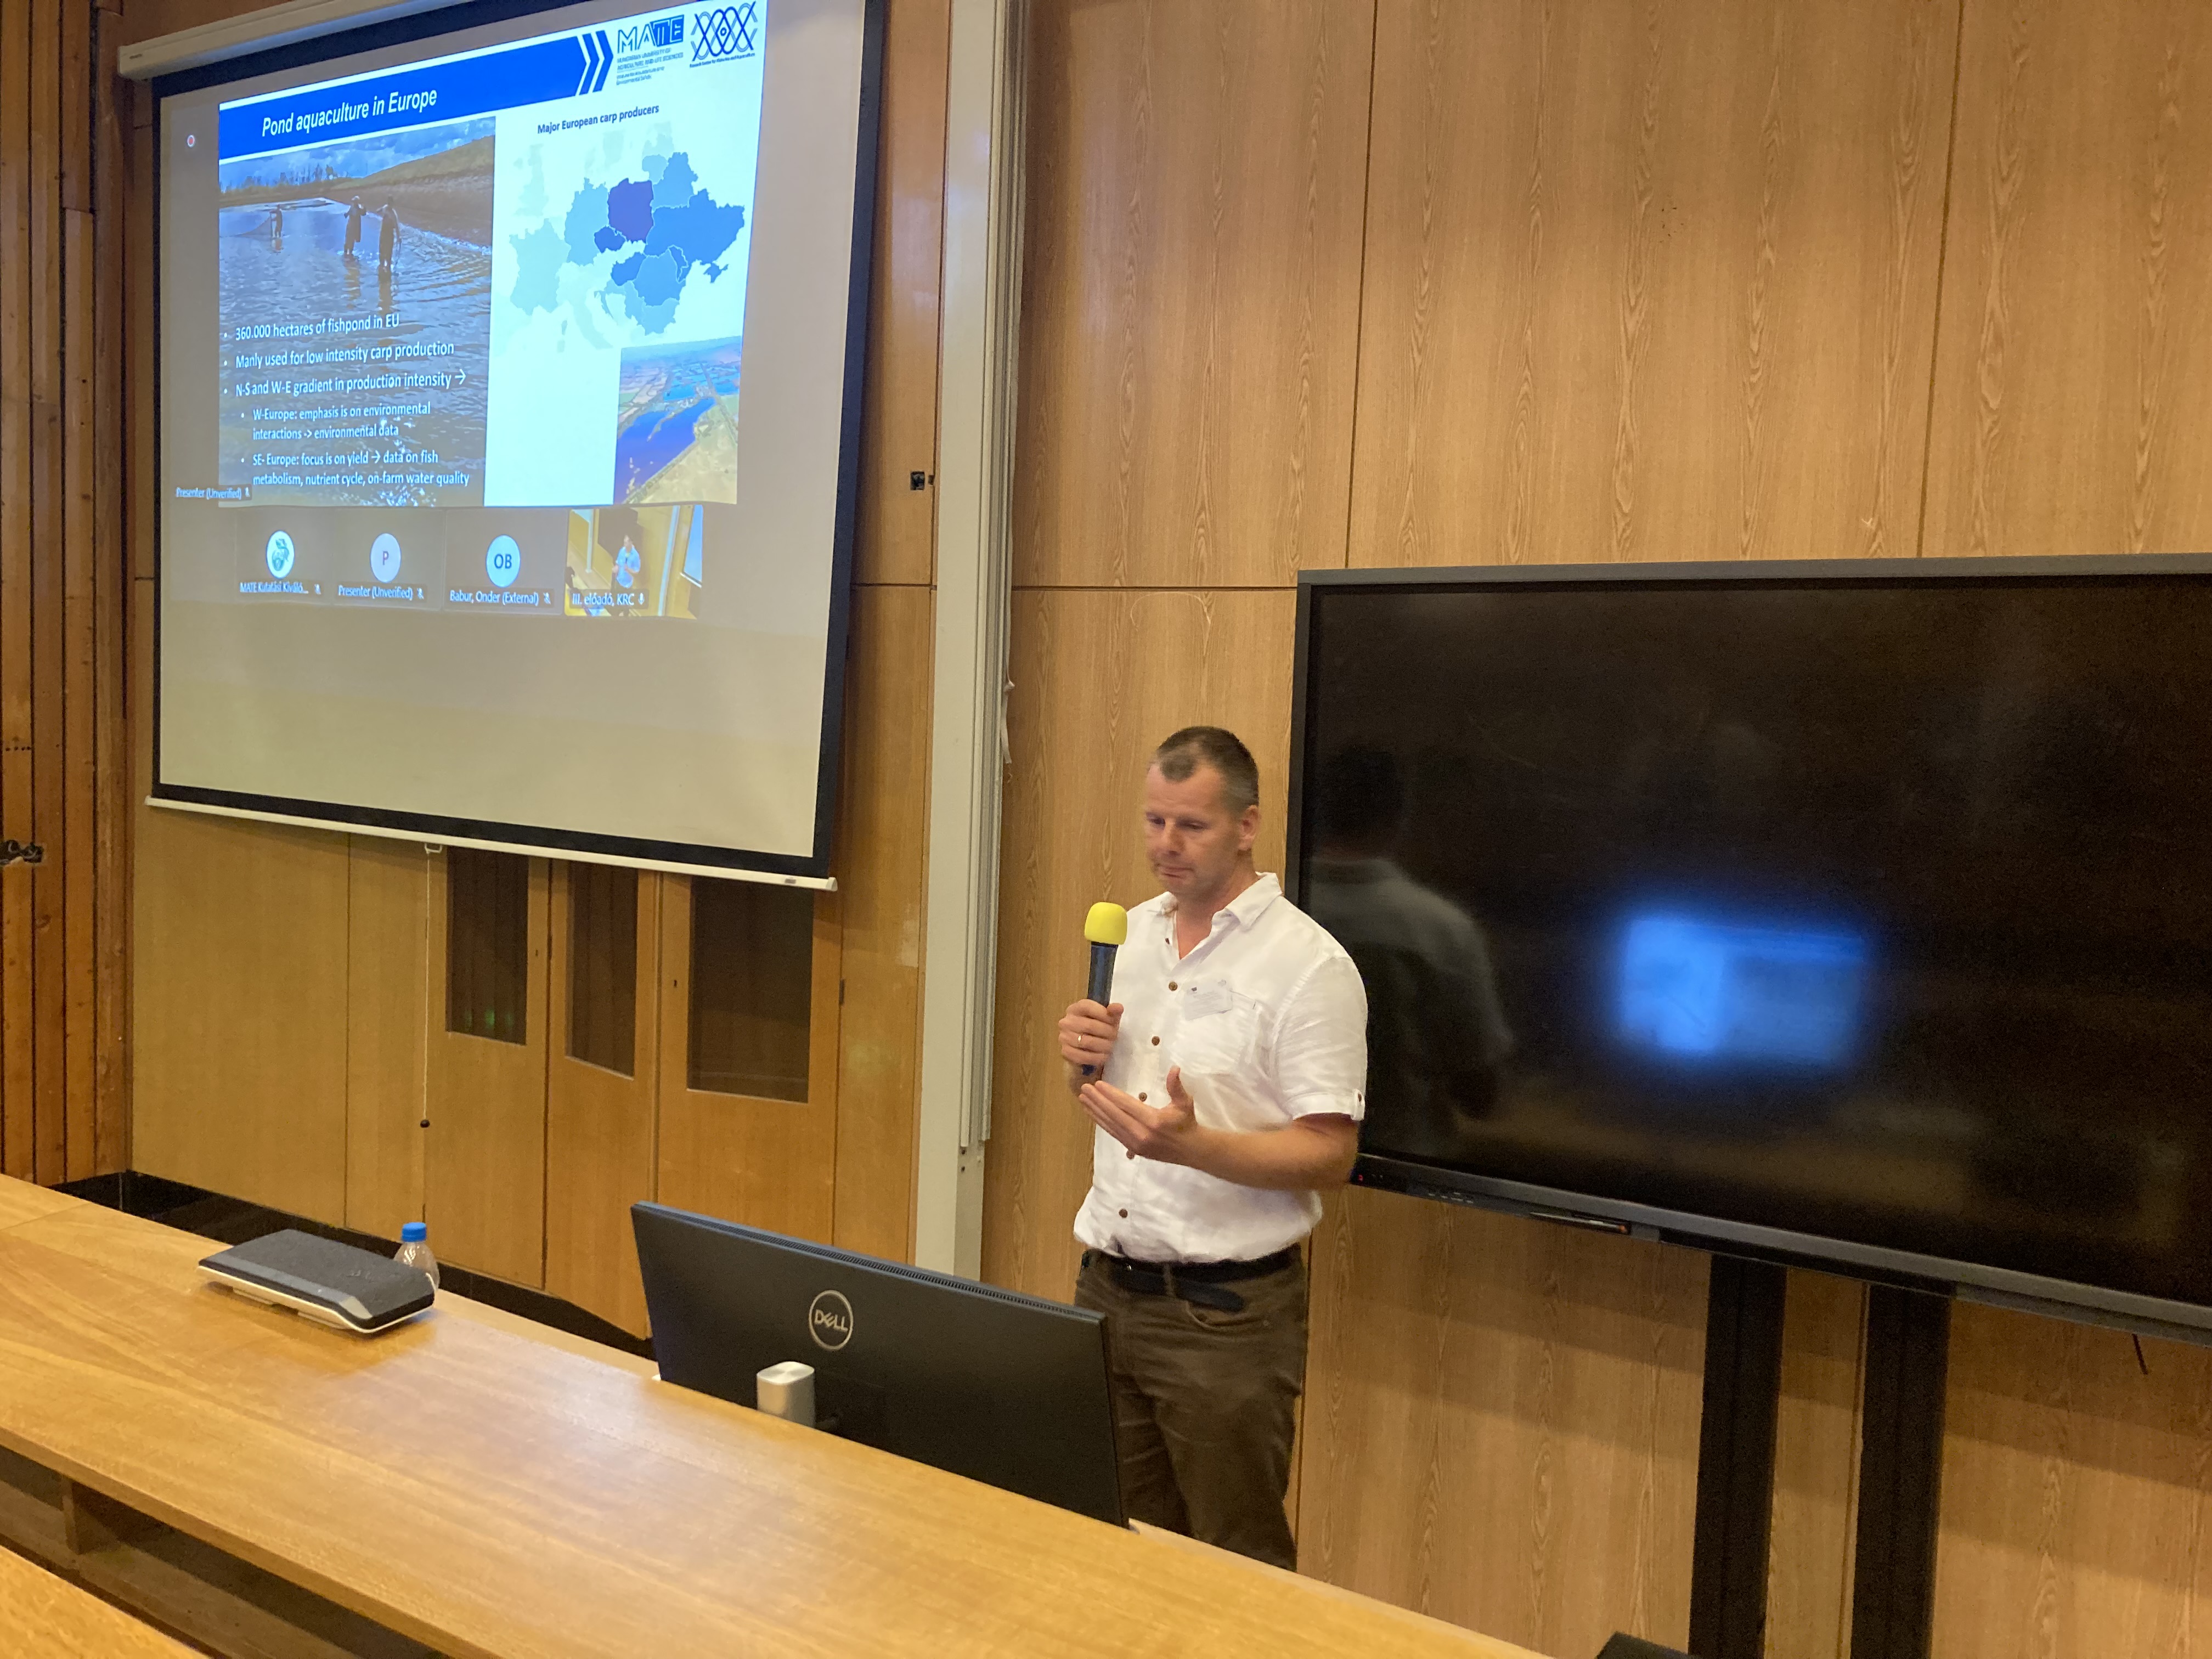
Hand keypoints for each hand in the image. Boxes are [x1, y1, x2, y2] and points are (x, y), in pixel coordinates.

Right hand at [1057, 998, 1123, 1084]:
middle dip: (1107, 1032)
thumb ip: (1113, 1012)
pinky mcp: (1066, 1052)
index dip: (1104, 1014)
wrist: (1087, 1046)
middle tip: (1115, 1036)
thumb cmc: (1099, 1027)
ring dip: (1103, 1046)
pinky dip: (1096, 1058)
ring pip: (1087, 1042)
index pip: (1088, 1007)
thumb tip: (1118, 1008)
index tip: (1114, 1021)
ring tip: (1110, 1046)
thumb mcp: (1107, 1018)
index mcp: (1076, 1008)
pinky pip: (1082, 1056)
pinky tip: (1104, 1056)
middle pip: (1089, 1026)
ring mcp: (1064, 1037)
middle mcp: (1067, 1021)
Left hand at [1079, 1066, 1203, 1165]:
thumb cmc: (1186, 1122)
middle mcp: (1140, 1133)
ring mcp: (1134, 1143)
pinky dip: (1101, 1122)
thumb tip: (1174, 1068)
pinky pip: (1113, 1133)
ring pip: (1110, 1125)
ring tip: (1083, 1099)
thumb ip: (1176, 1086)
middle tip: (1084, 1088)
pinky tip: (1093, 1113)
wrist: (1190, 1150)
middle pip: (1114, 1114)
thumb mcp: (1185, 1103)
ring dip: (1095, 1111)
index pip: (1126, 1105)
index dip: (1110, 1094)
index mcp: (1153, 1121)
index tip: (1097, 1084)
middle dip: (1097, 1100)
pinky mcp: (1132, 1148)